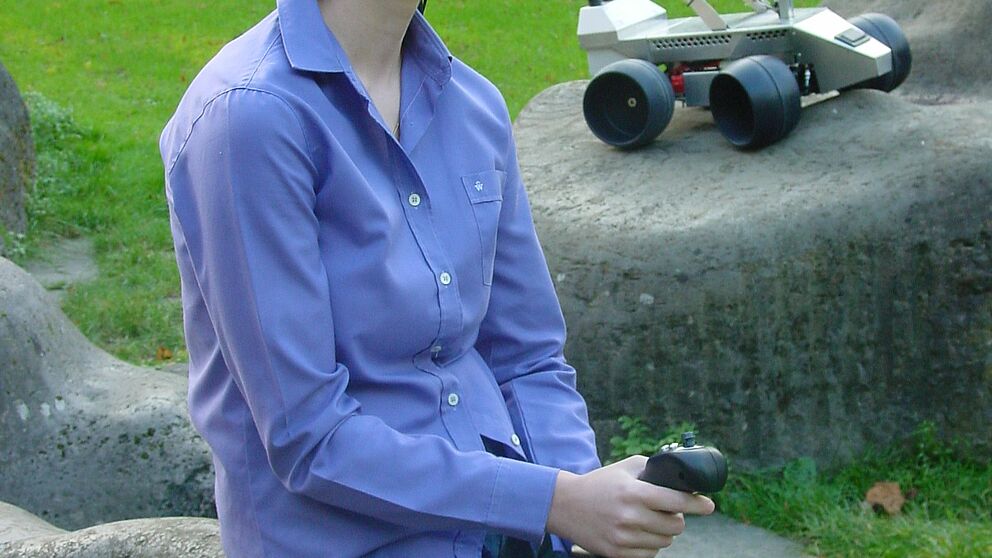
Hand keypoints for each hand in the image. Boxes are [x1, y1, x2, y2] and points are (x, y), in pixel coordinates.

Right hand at [546, 456, 714, 557]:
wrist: (565, 505)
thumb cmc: (600, 483)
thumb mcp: (625, 468)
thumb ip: (653, 470)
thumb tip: (681, 479)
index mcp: (634, 493)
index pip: (677, 501)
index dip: (697, 504)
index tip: (709, 505)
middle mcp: (630, 517)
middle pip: (675, 525)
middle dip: (676, 517)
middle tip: (667, 511)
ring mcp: (624, 538)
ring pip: (665, 541)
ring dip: (663, 531)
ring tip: (648, 520)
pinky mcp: (618, 554)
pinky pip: (651, 554)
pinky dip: (650, 544)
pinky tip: (638, 532)